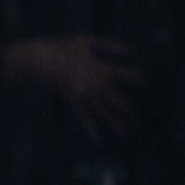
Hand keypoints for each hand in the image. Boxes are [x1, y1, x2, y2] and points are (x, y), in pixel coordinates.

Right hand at [2, 34, 138, 139]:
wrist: (41, 58)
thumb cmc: (65, 47)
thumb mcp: (89, 41)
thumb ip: (110, 46)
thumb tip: (132, 51)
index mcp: (102, 69)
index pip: (126, 75)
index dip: (136, 77)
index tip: (143, 82)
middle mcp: (97, 85)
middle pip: (119, 102)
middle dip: (130, 113)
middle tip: (142, 124)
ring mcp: (86, 95)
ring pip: (105, 113)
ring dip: (117, 125)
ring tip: (128, 137)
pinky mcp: (74, 101)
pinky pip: (85, 117)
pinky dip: (91, 130)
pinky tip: (98, 142)